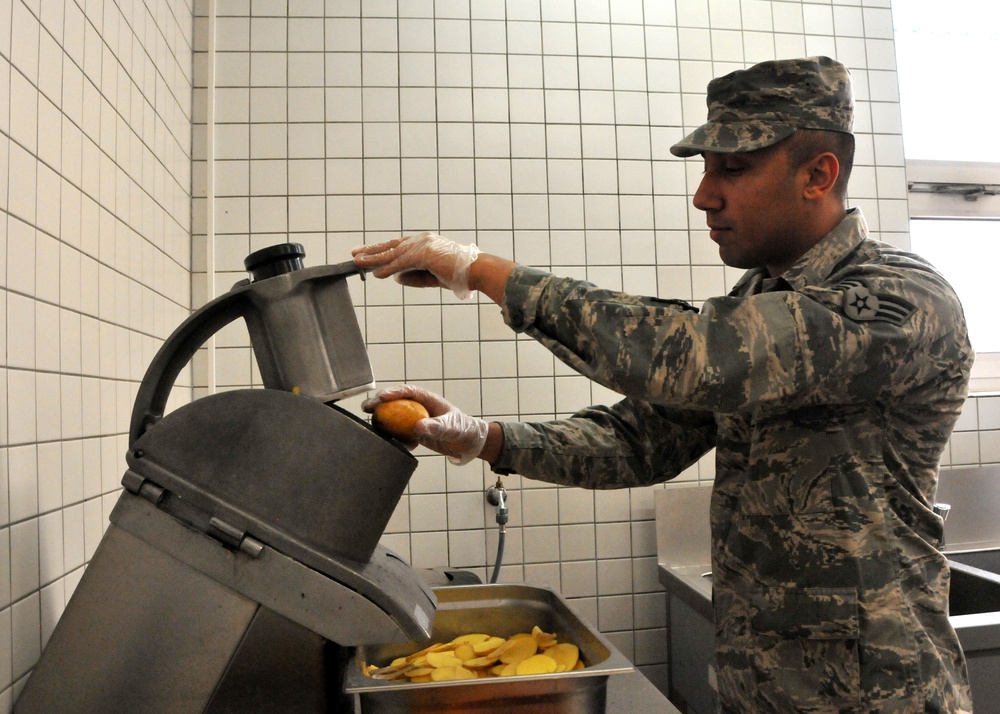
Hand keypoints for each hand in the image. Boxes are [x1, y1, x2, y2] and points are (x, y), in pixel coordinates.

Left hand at [352, 232, 480, 299]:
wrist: (475, 271)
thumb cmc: (458, 274)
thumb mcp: (431, 277)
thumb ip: (413, 277)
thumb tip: (396, 278)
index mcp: (424, 243)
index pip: (398, 246)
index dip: (381, 250)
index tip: (366, 253)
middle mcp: (421, 240)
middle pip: (391, 246)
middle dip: (372, 250)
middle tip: (354, 253)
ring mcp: (422, 246)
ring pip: (393, 253)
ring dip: (374, 258)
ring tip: (358, 262)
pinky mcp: (424, 255)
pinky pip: (402, 263)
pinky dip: (388, 268)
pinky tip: (377, 274)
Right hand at [362, 385, 488, 464]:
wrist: (468, 443)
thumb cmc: (463, 429)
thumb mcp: (451, 427)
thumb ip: (436, 426)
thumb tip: (418, 427)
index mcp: (427, 400)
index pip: (408, 392)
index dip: (393, 392)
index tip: (382, 397)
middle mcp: (418, 408)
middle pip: (395, 403)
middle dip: (379, 403)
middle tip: (366, 407)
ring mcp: (415, 420)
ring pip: (394, 418)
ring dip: (382, 421)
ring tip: (370, 424)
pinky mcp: (414, 434)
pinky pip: (400, 434)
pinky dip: (394, 438)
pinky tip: (391, 443)